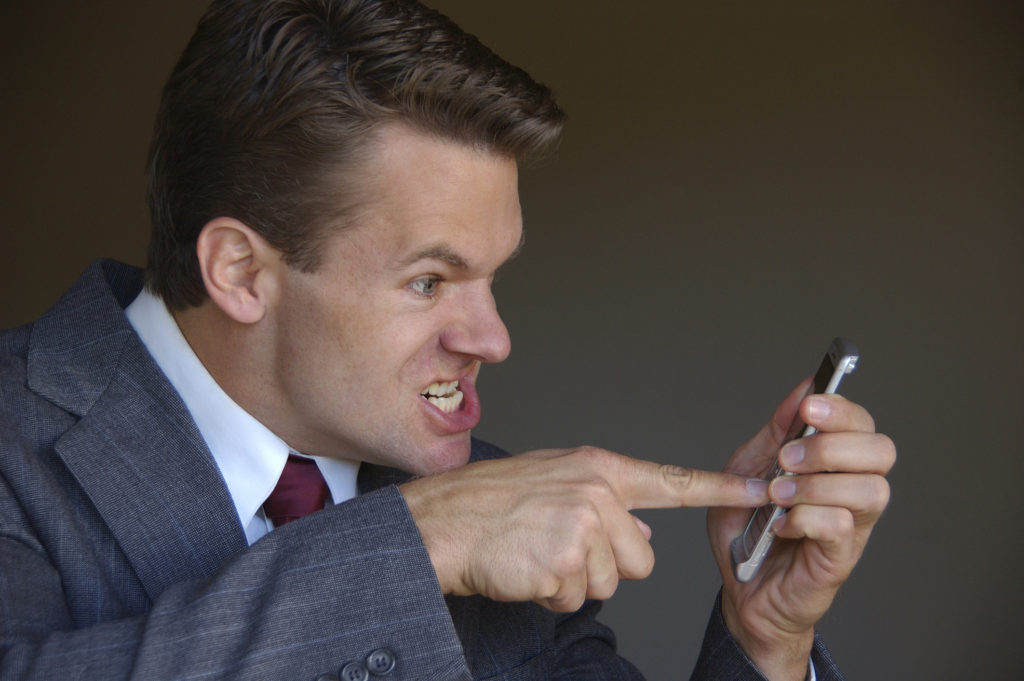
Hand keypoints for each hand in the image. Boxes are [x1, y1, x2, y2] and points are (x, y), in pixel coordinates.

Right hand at [401, 447, 768, 611]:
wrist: (443, 519)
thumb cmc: (490, 502)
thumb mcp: (554, 483)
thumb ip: (603, 501)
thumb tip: (643, 531)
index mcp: (598, 469)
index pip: (671, 482)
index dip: (721, 490)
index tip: (761, 491)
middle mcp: (597, 491)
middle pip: (641, 558)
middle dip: (607, 566)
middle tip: (559, 547)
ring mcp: (582, 524)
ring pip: (611, 583)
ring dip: (574, 582)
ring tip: (537, 554)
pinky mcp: (565, 557)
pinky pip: (576, 597)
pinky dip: (550, 594)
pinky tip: (525, 567)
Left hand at [707, 380, 895, 679]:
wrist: (741, 590)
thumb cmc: (749, 531)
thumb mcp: (748, 469)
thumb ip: (774, 433)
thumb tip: (802, 389)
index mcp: (835, 465)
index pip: (862, 424)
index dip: (842, 409)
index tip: (809, 404)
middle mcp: (852, 491)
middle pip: (880, 450)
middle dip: (831, 445)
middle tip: (788, 457)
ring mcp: (853, 526)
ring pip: (870, 488)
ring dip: (816, 484)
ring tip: (778, 494)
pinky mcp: (840, 558)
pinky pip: (841, 526)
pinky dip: (805, 518)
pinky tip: (780, 526)